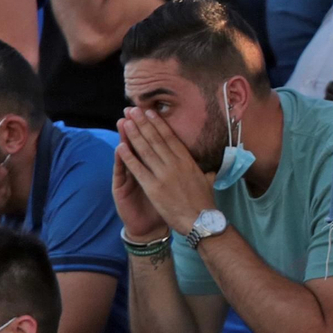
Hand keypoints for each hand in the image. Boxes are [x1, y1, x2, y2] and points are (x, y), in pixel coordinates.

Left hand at [116, 107, 217, 236]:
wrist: (201, 222)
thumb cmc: (204, 203)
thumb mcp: (207, 182)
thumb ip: (205, 172)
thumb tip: (211, 168)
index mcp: (188, 162)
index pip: (170, 138)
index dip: (158, 124)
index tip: (150, 112)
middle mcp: (175, 165)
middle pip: (155, 139)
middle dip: (142, 123)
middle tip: (132, 110)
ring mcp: (163, 175)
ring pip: (145, 150)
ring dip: (134, 134)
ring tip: (124, 122)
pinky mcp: (153, 188)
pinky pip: (138, 169)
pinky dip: (128, 157)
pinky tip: (120, 146)